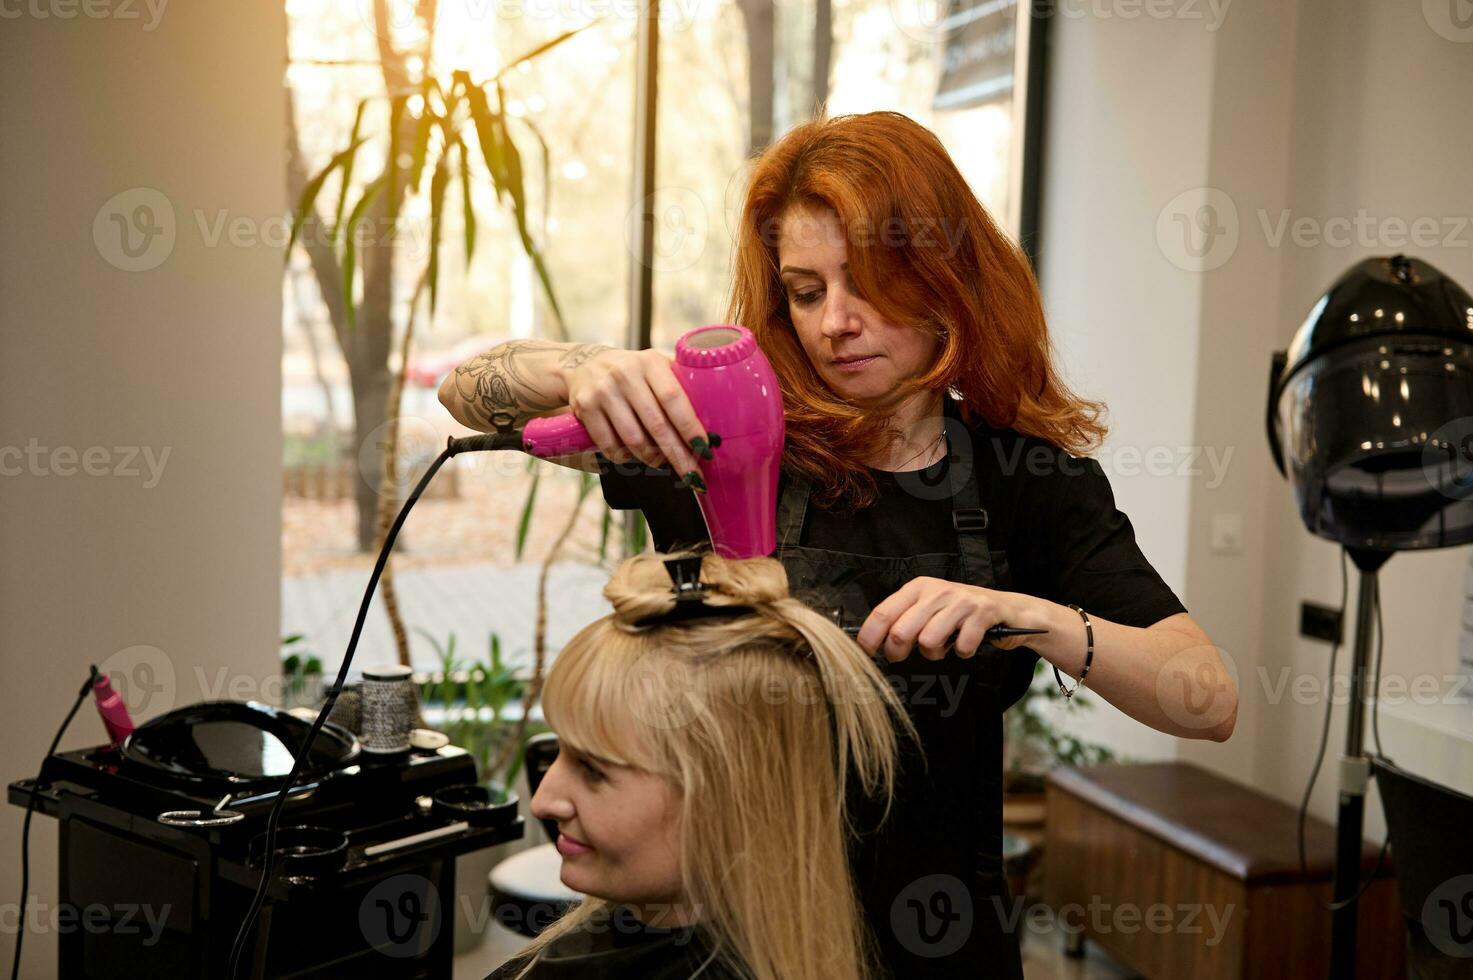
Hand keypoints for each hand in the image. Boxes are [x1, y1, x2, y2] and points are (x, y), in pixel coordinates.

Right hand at [560, 347, 707, 477]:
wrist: (583, 365)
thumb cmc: (633, 372)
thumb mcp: (655, 366)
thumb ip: (679, 383)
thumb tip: (713, 419)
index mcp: (650, 363)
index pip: (674, 399)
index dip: (690, 428)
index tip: (704, 450)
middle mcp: (626, 374)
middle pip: (656, 425)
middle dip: (678, 455)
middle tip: (692, 476)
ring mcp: (603, 391)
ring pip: (633, 440)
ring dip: (652, 458)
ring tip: (661, 462)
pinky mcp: (585, 407)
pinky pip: (610, 445)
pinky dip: (625, 458)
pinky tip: (633, 456)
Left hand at [855, 577, 1039, 661]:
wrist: (1006, 608)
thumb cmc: (958, 613)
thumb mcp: (926, 608)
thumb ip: (901, 621)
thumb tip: (871, 643)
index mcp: (917, 588)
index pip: (882, 613)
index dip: (869, 638)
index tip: (867, 654)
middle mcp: (936, 591)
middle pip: (901, 633)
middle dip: (899, 653)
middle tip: (907, 655)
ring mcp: (960, 601)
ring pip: (929, 642)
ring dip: (936, 653)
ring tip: (944, 644)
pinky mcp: (982, 613)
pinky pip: (961, 648)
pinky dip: (962, 652)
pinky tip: (966, 642)